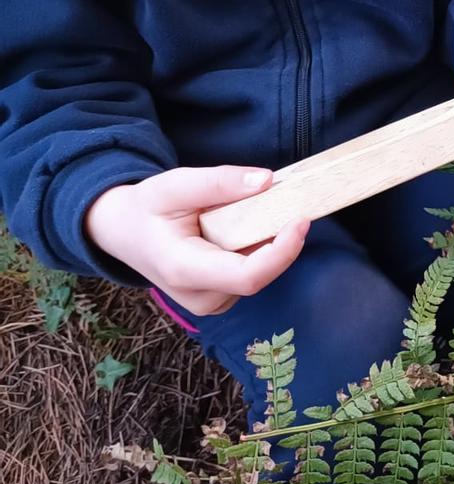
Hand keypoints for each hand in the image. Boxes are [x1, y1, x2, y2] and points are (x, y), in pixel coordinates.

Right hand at [85, 165, 308, 316]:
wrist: (123, 232)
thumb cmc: (147, 208)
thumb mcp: (174, 184)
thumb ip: (219, 182)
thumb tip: (267, 180)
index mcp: (184, 270)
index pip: (248, 276)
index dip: (282, 252)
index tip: (301, 219)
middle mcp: (199, 297)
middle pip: (259, 276)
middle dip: (280, 242)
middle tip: (286, 203)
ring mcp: (209, 303)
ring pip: (259, 275)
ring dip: (268, 244)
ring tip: (251, 213)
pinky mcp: (218, 299)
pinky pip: (252, 275)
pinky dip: (259, 250)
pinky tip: (244, 229)